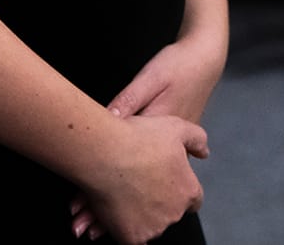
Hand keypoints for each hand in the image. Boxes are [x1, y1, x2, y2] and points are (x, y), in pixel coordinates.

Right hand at [70, 113, 205, 243]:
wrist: (106, 154)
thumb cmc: (139, 140)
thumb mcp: (176, 127)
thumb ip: (197, 139)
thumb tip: (204, 152)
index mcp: (187, 190)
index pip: (193, 200)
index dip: (179, 191)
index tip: (166, 184)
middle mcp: (174, 213)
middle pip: (170, 213)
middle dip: (159, 202)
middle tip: (140, 183)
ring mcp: (153, 228)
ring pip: (150, 225)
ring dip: (142, 214)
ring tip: (125, 193)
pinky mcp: (131, 237)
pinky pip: (131, 237)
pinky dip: (124, 227)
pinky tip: (116, 210)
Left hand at [72, 33, 227, 237]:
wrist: (204, 60)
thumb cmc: (175, 66)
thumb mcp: (150, 78)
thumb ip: (129, 99)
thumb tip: (108, 118)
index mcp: (159, 128)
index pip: (126, 163)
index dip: (101, 186)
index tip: (79, 204)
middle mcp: (169, 147)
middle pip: (135, 184)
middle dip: (108, 206)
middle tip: (81, 221)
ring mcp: (176, 151)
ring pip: (145, 187)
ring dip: (120, 206)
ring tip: (92, 222)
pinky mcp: (176, 148)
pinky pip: (154, 176)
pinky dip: (136, 191)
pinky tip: (120, 205)